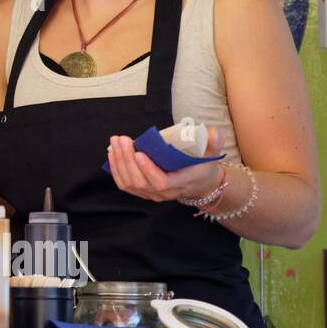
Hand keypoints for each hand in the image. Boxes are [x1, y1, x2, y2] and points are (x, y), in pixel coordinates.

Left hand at [107, 128, 224, 202]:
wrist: (198, 183)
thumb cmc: (202, 165)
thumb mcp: (212, 154)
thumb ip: (214, 144)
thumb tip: (213, 132)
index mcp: (182, 182)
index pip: (162, 182)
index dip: (148, 170)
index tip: (139, 152)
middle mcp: (166, 193)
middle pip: (141, 182)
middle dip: (128, 160)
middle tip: (122, 140)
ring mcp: (153, 195)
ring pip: (130, 184)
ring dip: (119, 162)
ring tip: (116, 142)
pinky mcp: (143, 193)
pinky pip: (125, 185)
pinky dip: (116, 170)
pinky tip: (112, 154)